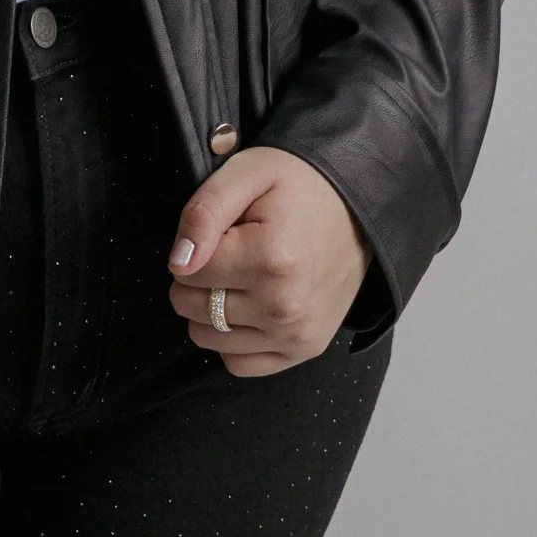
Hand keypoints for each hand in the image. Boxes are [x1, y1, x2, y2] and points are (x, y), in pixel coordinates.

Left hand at [168, 147, 370, 376]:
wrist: (358, 206)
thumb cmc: (298, 184)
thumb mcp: (247, 173)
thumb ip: (203, 213)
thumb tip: (178, 263)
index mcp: (270, 259)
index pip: (186, 271)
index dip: (194, 246)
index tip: (223, 230)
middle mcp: (284, 306)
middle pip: (190, 306)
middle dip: (197, 277)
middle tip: (232, 251)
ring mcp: (296, 334)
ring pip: (206, 336)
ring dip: (210, 308)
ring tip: (242, 276)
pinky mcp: (304, 349)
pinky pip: (237, 363)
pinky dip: (232, 339)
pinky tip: (249, 306)